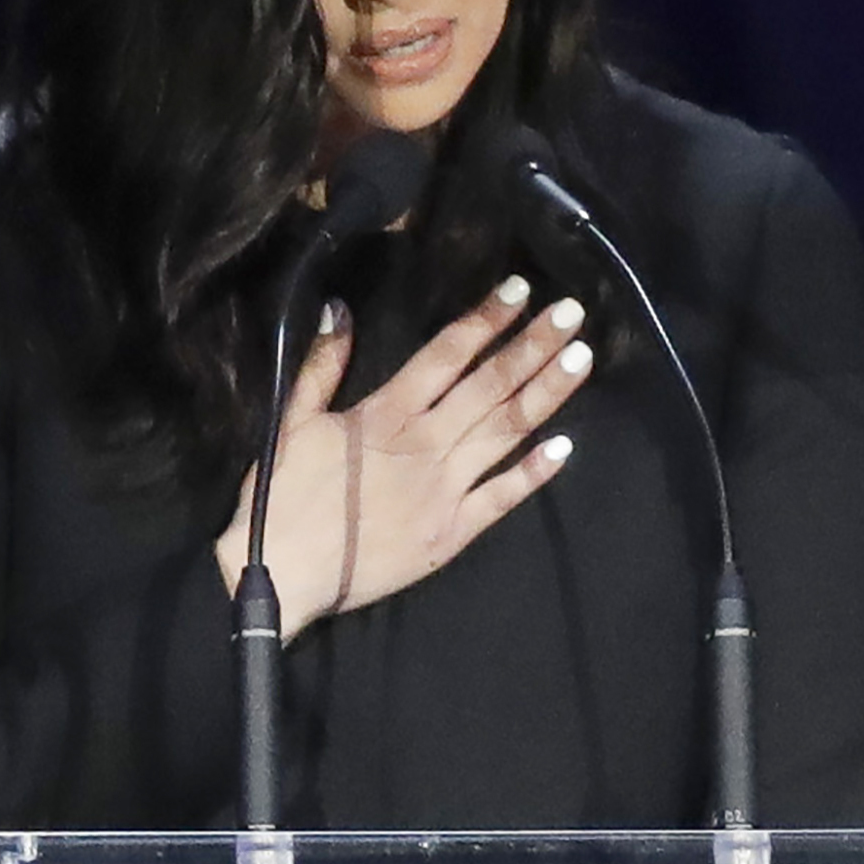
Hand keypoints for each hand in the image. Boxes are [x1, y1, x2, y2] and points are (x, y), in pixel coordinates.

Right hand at [216, 275, 592, 641]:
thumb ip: (322, 366)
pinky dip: (534, 473)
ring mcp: (445, 489)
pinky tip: (565, 447)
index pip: (448, 354)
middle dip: (533, 345)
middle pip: (490, 385)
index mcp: (388, 413)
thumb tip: (341, 310)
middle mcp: (426, 443)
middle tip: (573, 311)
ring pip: (506, 432)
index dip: (486, 319)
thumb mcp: (291, 421)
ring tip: (582, 357)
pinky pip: (501, 498)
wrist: (281, 573)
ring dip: (546, 393)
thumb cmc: (282, 496)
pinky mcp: (452, 532)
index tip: (521, 289)